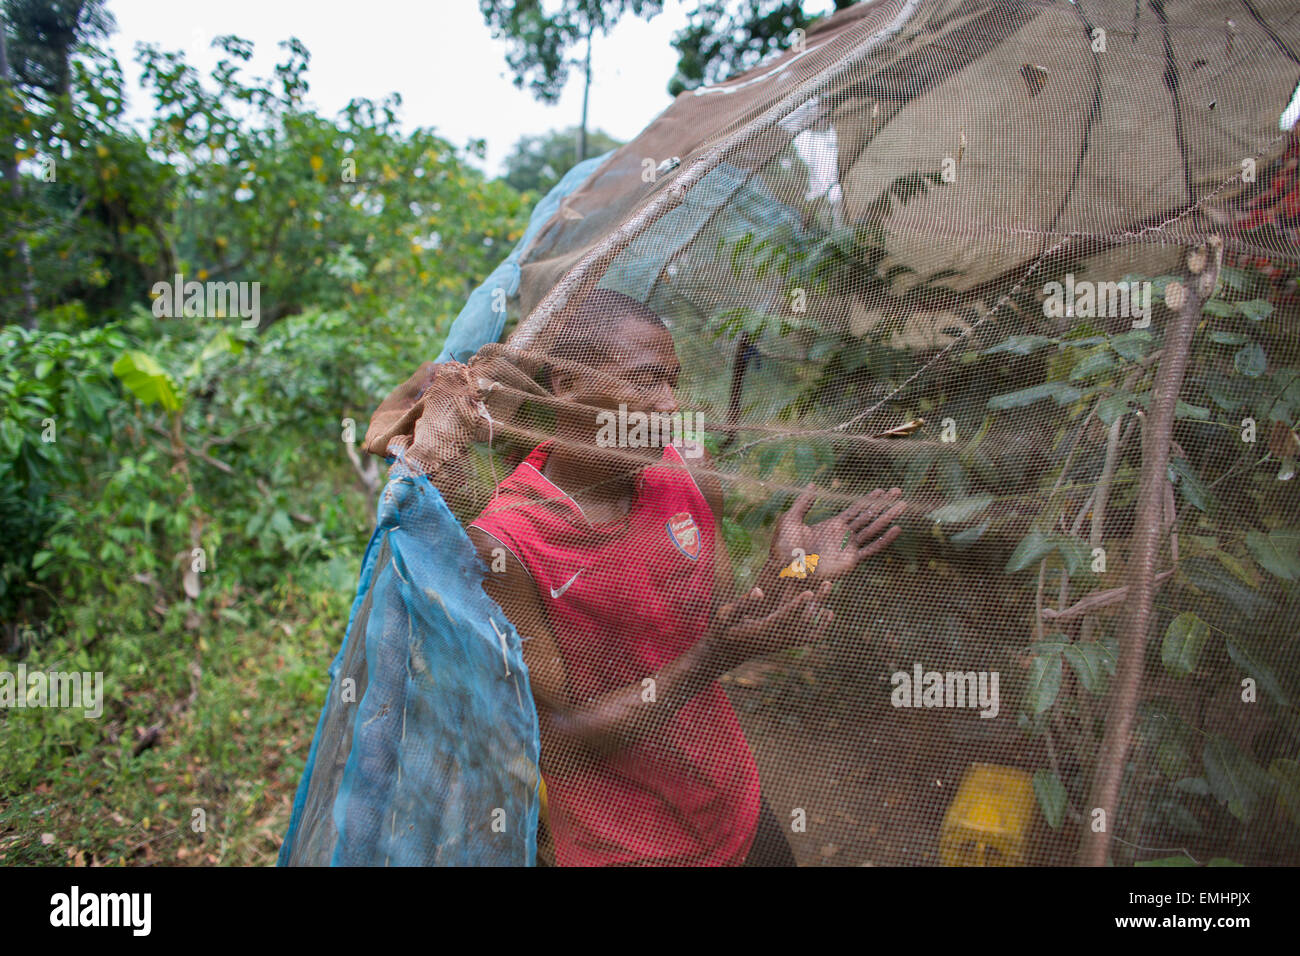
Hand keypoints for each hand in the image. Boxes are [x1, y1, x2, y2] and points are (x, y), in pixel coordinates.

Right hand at [708, 581, 834, 667]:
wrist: (725, 652)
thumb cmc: (722, 630)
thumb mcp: (725, 615)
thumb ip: (743, 604)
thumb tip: (760, 591)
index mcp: (761, 631)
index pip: (783, 618)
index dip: (797, 606)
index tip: (809, 592)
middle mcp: (775, 639)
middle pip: (802, 622)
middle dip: (816, 602)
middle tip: (828, 584)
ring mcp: (782, 643)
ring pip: (809, 629)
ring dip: (821, 609)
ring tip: (828, 587)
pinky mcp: (785, 643)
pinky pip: (807, 637)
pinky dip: (820, 625)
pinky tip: (827, 611)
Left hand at [770, 485, 905, 580]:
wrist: (785, 570)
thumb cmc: (783, 548)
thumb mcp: (792, 519)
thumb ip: (803, 502)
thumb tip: (814, 485)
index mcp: (832, 525)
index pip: (856, 509)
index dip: (869, 499)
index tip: (882, 490)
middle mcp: (844, 535)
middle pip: (869, 516)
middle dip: (884, 504)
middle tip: (899, 492)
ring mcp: (849, 547)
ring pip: (874, 529)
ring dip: (888, 517)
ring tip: (902, 505)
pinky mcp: (851, 560)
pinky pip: (872, 548)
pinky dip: (885, 539)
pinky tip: (897, 529)